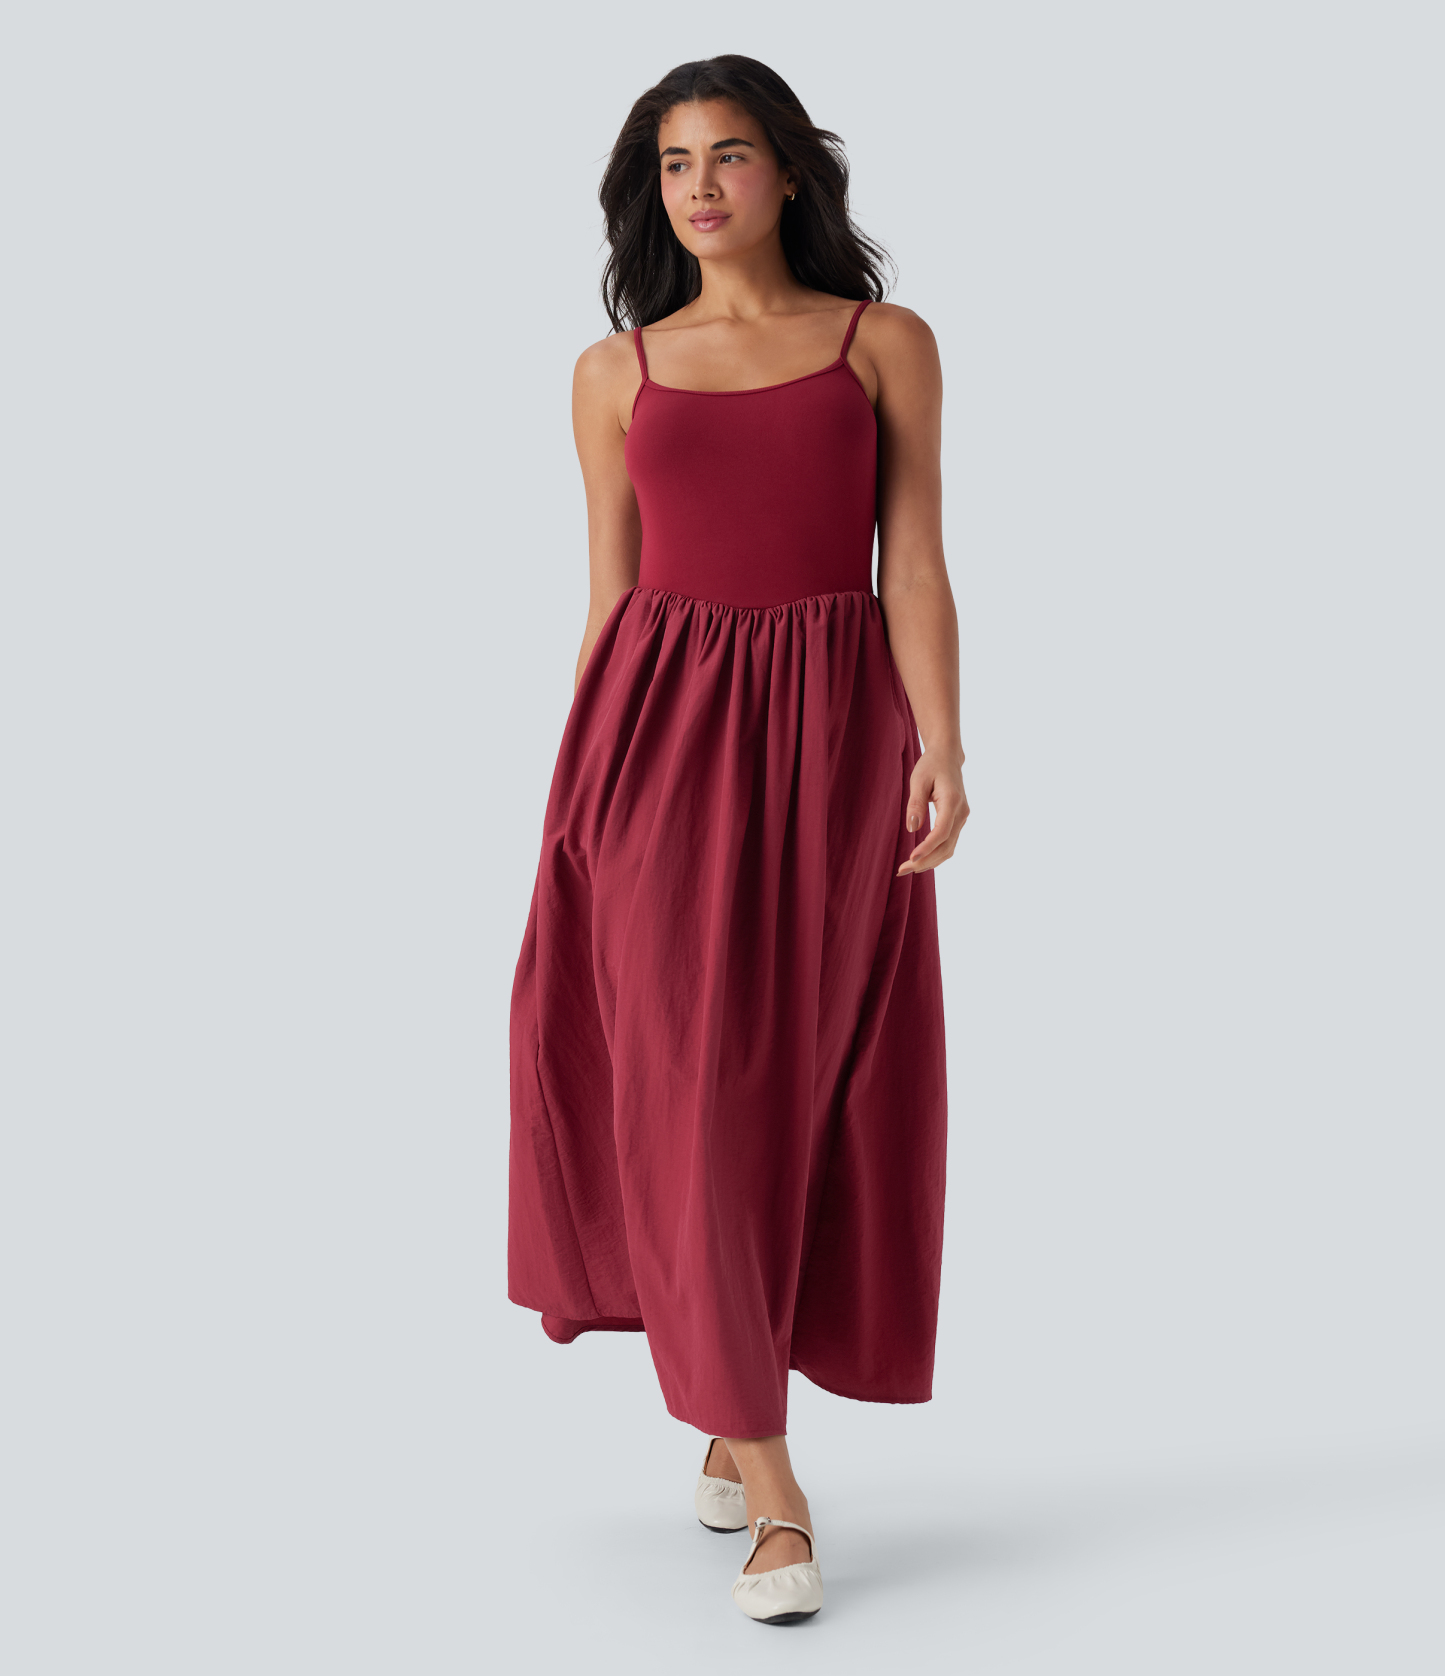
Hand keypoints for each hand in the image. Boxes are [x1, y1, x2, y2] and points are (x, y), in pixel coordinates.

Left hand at [897, 751, 968, 875]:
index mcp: (952, 801)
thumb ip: (915, 804)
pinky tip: (920, 860)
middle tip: (901, 870)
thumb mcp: (918, 780)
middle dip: (925, 861)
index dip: (927, 847)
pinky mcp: (958, 821)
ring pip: (949, 848)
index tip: (911, 858)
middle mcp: (961, 812)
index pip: (942, 831)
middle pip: (946, 845)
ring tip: (908, 869)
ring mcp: (962, 818)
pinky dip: (935, 855)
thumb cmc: (931, 765)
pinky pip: (949, 843)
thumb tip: (912, 828)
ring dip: (930, 862)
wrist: (948, 757)